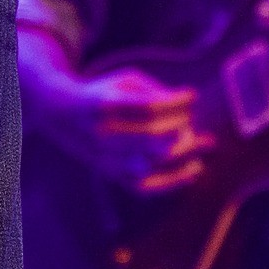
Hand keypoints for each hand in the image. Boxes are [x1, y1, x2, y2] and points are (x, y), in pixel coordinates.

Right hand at [37, 66, 213, 193]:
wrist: (63, 116)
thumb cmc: (104, 93)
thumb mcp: (124, 81)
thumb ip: (154, 90)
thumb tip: (188, 103)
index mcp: (103, 105)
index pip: (146, 107)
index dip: (174, 103)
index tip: (192, 95)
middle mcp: (102, 135)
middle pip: (150, 138)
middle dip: (181, 129)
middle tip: (194, 121)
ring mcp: (106, 160)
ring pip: (150, 165)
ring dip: (183, 155)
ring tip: (205, 144)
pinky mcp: (112, 176)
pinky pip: (145, 187)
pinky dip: (172, 182)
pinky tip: (193, 172)